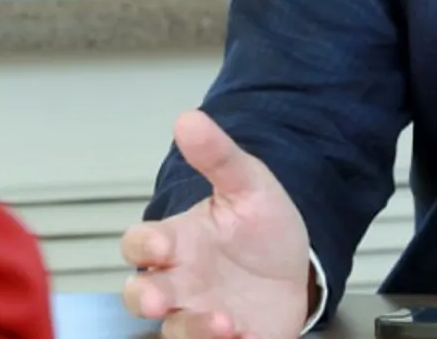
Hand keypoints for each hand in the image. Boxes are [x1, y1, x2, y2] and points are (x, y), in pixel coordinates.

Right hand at [120, 110, 312, 338]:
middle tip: (158, 300)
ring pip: (176, 331)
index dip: (143, 246)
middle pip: (141, 295)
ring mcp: (201, 316)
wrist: (298, 268)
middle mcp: (181, 283)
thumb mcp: (248, 186)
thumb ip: (218, 156)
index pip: (139, 244)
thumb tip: (189, 119)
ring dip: (193, 330)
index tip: (160, 246)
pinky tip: (245, 335)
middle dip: (145, 298)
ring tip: (224, 323)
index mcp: (178, 243)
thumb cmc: (259, 228)